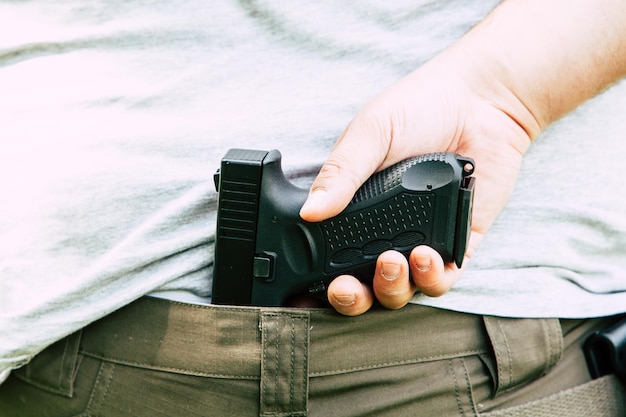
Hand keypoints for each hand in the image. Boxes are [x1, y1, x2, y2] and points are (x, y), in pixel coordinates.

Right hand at [300, 52, 532, 315]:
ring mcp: (420, 240)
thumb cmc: (418, 108)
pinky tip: (425, 256)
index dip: (316, 281)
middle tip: (346, 286)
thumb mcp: (369, 134)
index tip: (306, 290)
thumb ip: (340, 173)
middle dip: (350, 298)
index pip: (328, 257)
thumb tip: (309, 211)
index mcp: (354, 209)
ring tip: (392, 260)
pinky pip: (442, 279)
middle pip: (361, 286)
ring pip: (400, 291)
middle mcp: (384, 232)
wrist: (480, 100)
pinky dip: (431, 278)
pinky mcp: (457, 243)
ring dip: (390, 287)